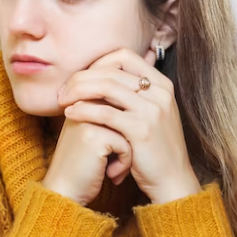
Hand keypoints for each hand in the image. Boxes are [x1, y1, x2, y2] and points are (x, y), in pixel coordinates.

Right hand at [42, 114, 132, 206]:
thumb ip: (107, 122)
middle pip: (124, 119)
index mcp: (81, 104)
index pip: (117, 110)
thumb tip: (135, 112)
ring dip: (126, 155)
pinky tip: (110, 175)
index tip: (109, 156)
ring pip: (128, 132)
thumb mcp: (93, 140)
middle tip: (114, 164)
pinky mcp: (96, 137)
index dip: (121, 135)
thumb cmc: (81, 169)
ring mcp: (89, 120)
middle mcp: (83, 108)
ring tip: (113, 170)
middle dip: (125, 143)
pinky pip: (127, 145)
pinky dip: (124, 163)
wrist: (64, 193)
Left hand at [58, 48, 200, 204]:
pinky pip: (105, 112)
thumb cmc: (155, 150)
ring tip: (62, 100)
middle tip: (62, 90)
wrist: (173, 180)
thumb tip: (104, 78)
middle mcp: (160, 92)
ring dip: (78, 90)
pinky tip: (71, 114)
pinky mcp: (141, 130)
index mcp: (162, 85)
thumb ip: (135, 96)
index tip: (81, 78)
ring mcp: (152, 110)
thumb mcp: (152, 115)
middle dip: (81, 77)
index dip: (98, 63)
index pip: (125, 56)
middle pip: (112, 70)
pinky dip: (83, 110)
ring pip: (106, 87)